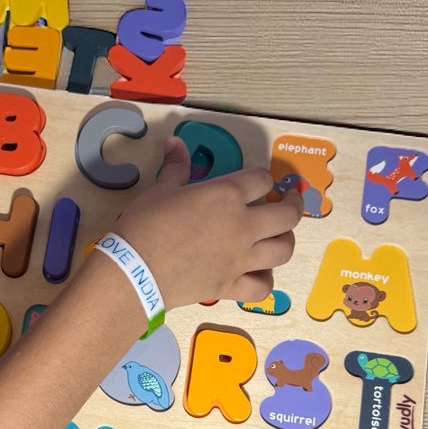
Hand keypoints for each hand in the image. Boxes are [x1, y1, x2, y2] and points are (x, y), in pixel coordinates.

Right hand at [111, 138, 304, 304]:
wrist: (134, 270)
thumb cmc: (145, 224)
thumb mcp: (160, 189)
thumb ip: (176, 166)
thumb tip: (175, 142)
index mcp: (227, 195)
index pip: (261, 179)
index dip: (263, 177)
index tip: (261, 181)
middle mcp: (243, 226)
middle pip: (287, 215)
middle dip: (293, 205)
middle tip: (290, 201)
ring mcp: (242, 258)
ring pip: (284, 250)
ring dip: (286, 240)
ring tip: (280, 235)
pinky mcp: (232, 286)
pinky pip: (263, 286)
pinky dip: (266, 279)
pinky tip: (260, 272)